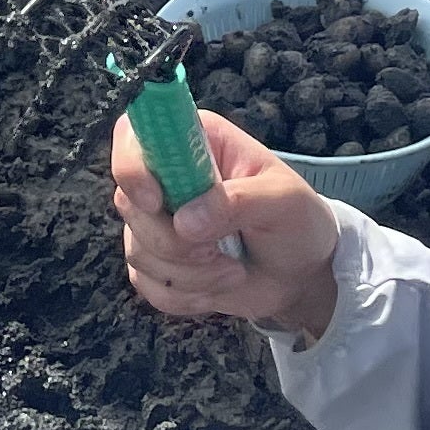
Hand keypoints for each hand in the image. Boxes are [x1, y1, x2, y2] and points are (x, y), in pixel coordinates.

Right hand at [111, 105, 339, 341]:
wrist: (300, 275)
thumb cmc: (297, 222)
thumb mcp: (283, 201)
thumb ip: (239, 201)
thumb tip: (185, 222)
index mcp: (194, 141)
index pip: (133, 134)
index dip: (132, 166)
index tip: (155, 202)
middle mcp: (166, 176)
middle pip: (128, 202)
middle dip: (172, 241)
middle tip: (218, 250)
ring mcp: (158, 221)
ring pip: (137, 250)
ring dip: (189, 274)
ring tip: (232, 270)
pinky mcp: (158, 262)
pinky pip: (147, 284)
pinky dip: (185, 295)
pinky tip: (218, 286)